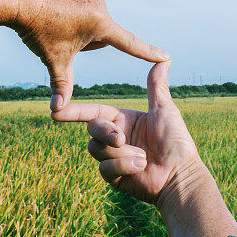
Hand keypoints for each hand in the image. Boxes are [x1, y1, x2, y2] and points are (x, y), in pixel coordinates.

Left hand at [0, 0, 168, 110]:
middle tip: (61, 40)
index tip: (165, 56)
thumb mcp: (54, 60)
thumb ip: (62, 85)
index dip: (147, 52)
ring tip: (54, 27)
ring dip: (79, 29)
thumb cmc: (37, 30)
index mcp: (99, 23)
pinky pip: (82, 6)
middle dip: (86, 44)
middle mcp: (100, 4)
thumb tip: (58, 111)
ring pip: (92, 21)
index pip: (128, 43)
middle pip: (102, 36)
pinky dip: (71, 14)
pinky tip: (52, 14)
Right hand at [52, 61, 206, 206]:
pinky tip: (141, 167)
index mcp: (123, 120)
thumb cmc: (176, 141)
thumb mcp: (164, 110)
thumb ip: (156, 86)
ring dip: (119, 152)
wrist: (180, 175)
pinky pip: (104, 168)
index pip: (94, 112)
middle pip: (92, 129)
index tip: (56, 109)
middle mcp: (115, 137)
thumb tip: (164, 59)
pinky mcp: (114, 177)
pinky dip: (123, 166)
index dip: (75, 111)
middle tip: (120, 139)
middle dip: (105, 133)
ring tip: (142, 157)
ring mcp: (113, 158)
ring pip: (96, 149)